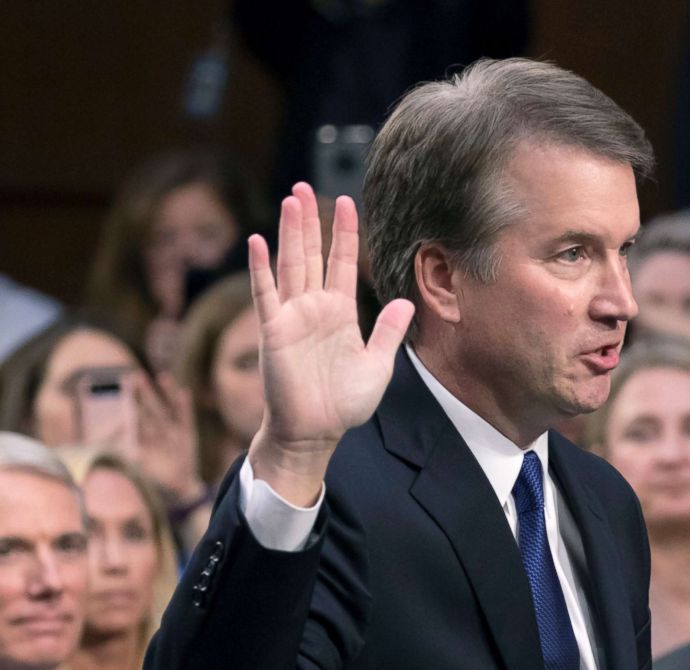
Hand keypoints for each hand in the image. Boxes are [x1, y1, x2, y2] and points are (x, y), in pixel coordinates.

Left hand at [134, 371, 202, 506]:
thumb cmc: (156, 481)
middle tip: (134, 375)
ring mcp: (173, 433)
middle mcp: (158, 433)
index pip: (135, 418)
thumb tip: (108, 445)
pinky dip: (184, 407)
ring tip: (162, 377)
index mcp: (143, 439)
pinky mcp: (187, 437)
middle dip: (142, 393)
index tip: (123, 388)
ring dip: (165, 394)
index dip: (129, 404)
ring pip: (167, 410)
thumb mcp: (136, 468)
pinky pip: (186, 419)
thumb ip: (124, 455)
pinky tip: (182, 392)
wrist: (179, 490)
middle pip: (149, 409)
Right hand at [247, 183, 413, 504]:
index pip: (342, 263)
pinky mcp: (273, 330)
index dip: (344, 233)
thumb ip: (388, 332)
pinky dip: (260, 268)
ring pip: (290, 265)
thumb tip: (403, 301)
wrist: (316, 432)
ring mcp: (292, 317)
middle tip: (306, 188)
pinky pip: (265, 293)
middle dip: (310, 221)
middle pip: (311, 254)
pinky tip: (257, 241)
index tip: (345, 202)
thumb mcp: (378, 365)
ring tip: (290, 200)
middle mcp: (315, 308)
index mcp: (340, 312)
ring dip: (289, 232)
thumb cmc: (344, 404)